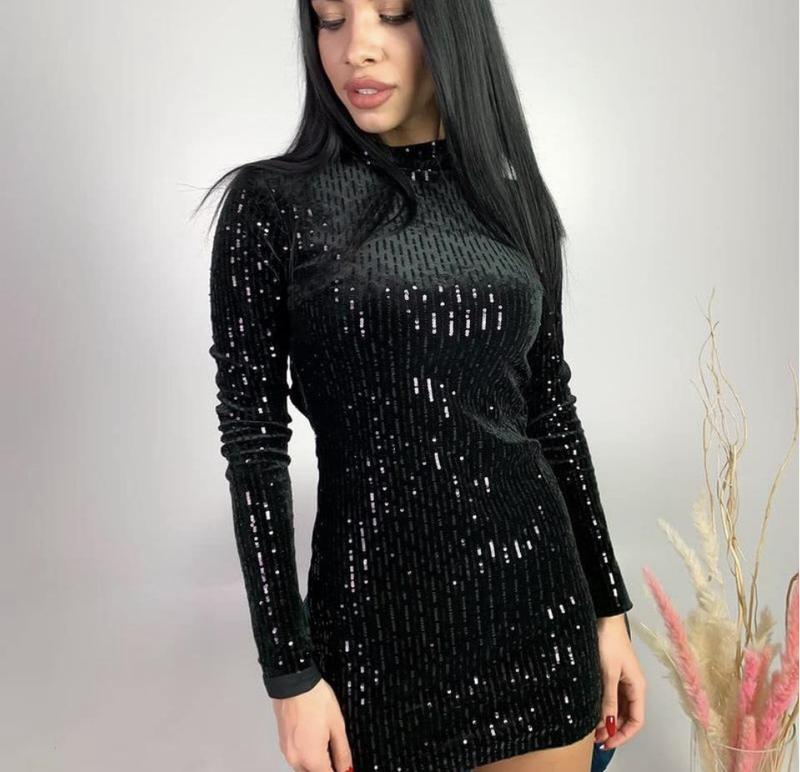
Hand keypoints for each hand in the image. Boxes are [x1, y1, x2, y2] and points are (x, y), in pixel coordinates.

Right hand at [272, 679, 353, 771]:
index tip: (344, 768)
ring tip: (326, 744)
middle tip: (336, 758)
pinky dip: (306, 754)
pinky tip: (314, 739)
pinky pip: (296, 757)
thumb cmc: (314, 698)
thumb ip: (342, 752)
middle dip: (326, 769)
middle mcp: (296, 758)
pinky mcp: (282, 742)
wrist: (293, 682)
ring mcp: (287, 751)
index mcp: (311, 757)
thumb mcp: (337, 725)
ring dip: (315, 764)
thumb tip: (346, 768)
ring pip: (303, 768)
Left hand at [594, 613, 645, 750]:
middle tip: (595, 738)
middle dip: (613, 729)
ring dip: (608, 719)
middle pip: (627, 717)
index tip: (606, 743)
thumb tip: (608, 726)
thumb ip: (608, 700)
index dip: (623, 735)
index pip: (636, 721)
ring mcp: (623, 680)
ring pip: (618, 708)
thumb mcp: (607, 673)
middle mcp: (633, 686)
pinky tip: (592, 711)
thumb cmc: (608, 641)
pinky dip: (604, 707)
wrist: (604, 617)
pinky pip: (612, 697)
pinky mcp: (613, 673)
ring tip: (591, 728)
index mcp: (637, 687)